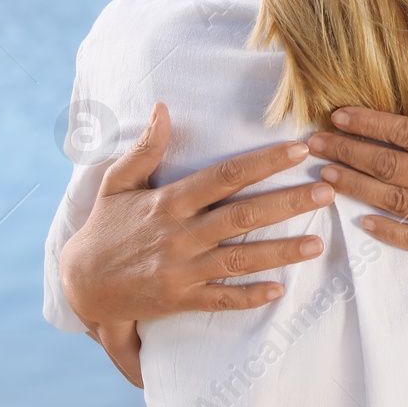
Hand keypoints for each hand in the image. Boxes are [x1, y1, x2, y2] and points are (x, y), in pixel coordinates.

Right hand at [59, 101, 335, 330]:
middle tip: (327, 191)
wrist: (80, 285)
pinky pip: (219, 299)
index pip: (224, 177)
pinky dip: (248, 297)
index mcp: (169, 202)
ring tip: (318, 243)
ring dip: (280, 252)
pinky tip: (279, 290)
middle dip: (287, 204)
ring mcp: (181, 270)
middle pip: (241, 217)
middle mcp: (179, 235)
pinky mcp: (180, 299)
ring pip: (239, 259)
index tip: (299, 149)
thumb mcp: (118, 183)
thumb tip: (162, 107)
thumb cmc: (107, 227)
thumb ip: (145, 147)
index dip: (263, 162)